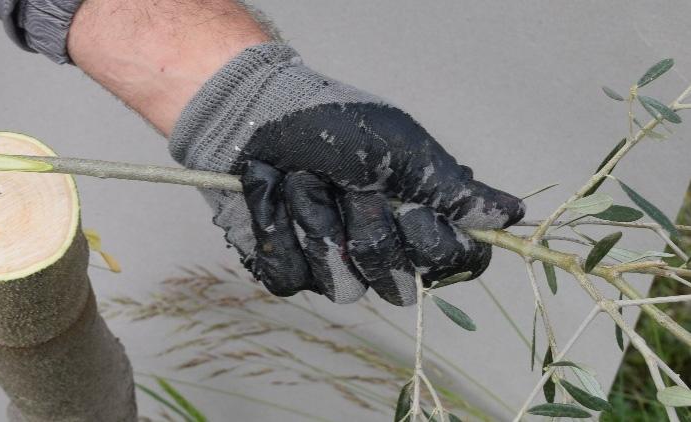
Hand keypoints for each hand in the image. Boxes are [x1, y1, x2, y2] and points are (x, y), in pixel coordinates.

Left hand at [170, 43, 524, 304]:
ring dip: (317, 221)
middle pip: (395, 282)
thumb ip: (452, 188)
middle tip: (349, 184)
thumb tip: (513, 215)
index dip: (433, 244)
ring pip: (341, 286)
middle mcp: (381, 250)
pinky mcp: (287, 268)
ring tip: (303, 180)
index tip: (410, 208)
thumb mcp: (400, 148)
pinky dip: (277, 228)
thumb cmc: (333, 124)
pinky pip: (289, 278)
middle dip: (366, 224)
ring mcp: (333, 264)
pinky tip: (274, 193)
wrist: (256, 115)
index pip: (455, 263)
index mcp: (417, 218)